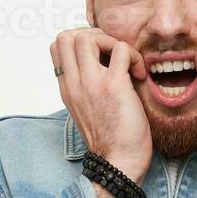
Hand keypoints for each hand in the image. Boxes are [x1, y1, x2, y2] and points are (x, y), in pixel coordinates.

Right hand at [50, 27, 152, 183]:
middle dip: (93, 35)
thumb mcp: (86, 109)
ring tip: (125, 61)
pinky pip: (122, 50)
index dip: (79, 40)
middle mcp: (74, 83)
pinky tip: (139, 73)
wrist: (119, 162)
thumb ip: (86, 87)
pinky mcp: (114, 86)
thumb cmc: (110, 139)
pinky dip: (134, 55)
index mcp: (67, 88)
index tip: (100, 55)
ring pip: (88, 37)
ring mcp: (92, 84)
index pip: (57, 46)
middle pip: (66, 36)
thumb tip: (103, 66)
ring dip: (111, 42)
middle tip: (112, 53)